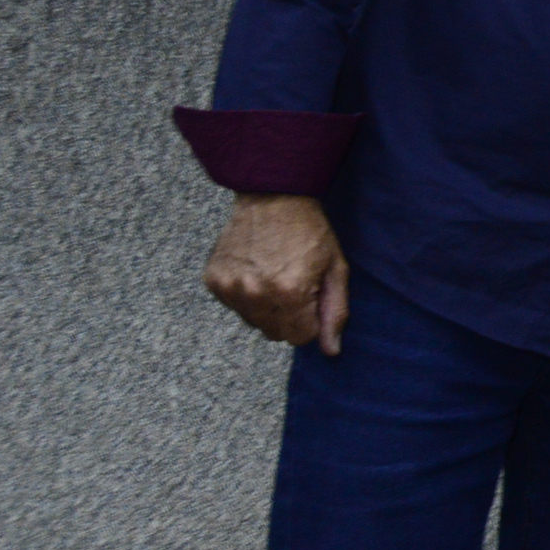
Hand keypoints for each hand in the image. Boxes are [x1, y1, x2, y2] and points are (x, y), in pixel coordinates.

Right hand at [204, 194, 350, 355]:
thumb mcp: (335, 270)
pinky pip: (235, 306)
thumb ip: (334, 312)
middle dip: (289, 317)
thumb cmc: (310, 232)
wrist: (272, 197)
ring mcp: (230, 289)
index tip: (312, 298)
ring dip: (266, 308)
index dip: (311, 321)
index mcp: (289, 295)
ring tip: (275, 275)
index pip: (301, 338)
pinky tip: (256, 271)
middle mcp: (254, 296)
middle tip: (295, 284)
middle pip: (275, 334)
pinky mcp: (213, 281)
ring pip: (253, 323)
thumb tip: (331, 351)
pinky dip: (246, 296)